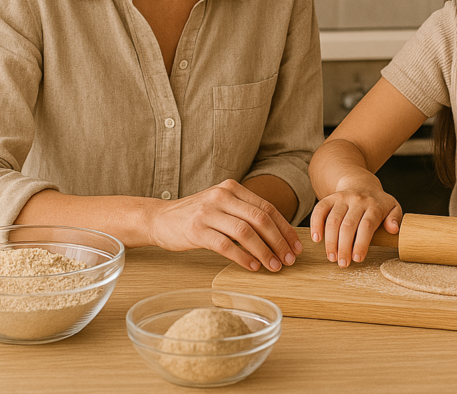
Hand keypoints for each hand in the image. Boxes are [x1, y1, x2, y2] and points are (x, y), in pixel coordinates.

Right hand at [148, 179, 302, 271]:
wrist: (160, 218)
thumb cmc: (196, 215)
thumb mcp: (222, 206)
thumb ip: (245, 213)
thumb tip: (279, 235)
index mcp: (232, 188)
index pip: (267, 208)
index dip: (285, 229)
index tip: (296, 246)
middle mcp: (222, 196)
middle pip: (260, 219)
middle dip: (279, 241)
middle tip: (289, 260)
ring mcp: (208, 212)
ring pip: (246, 233)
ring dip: (264, 252)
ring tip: (273, 266)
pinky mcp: (196, 230)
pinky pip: (226, 245)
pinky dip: (242, 257)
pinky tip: (252, 267)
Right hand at [310, 178, 401, 267]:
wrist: (361, 183)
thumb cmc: (378, 202)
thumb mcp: (393, 207)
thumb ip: (395, 218)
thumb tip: (393, 229)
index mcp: (374, 205)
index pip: (367, 225)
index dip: (361, 243)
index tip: (357, 258)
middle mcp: (357, 200)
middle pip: (348, 225)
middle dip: (344, 247)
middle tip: (343, 263)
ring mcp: (342, 198)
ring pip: (333, 220)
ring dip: (330, 241)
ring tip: (332, 257)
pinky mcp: (330, 198)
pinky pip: (320, 209)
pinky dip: (316, 224)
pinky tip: (316, 238)